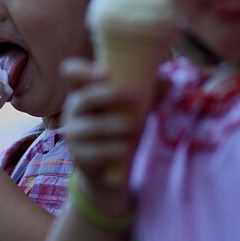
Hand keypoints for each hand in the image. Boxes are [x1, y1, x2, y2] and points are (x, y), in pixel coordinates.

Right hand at [60, 58, 143, 190]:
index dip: (82, 70)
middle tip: (136, 97)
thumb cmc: (120, 128)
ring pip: (91, 127)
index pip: (70, 73)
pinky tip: (127, 148)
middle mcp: (73, 110)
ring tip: (137, 128)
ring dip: (116, 125)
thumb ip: (149, 94)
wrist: (109, 170)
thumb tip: (169, 83)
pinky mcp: (80, 157)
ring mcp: (73, 135)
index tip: (104, 74)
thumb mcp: (133, 108)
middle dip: (110, 95)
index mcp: (84, 92)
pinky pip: (95, 152)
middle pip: (85, 98)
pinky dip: (114, 149)